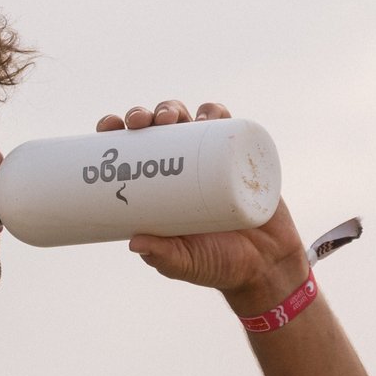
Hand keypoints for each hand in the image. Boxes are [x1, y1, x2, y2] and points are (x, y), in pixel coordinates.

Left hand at [98, 99, 306, 310]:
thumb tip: (135, 242)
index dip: (116, 130)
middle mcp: (183, 166)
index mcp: (159, 186)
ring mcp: (212, 158)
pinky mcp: (242, 157)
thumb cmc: (217, 264)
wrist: (267, 266)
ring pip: (189, 119)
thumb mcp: (185, 262)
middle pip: (157, 126)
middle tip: (140, 122)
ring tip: (172, 118)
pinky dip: (216, 114)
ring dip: (175, 108)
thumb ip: (163, 257)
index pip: (131, 148)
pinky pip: (229, 126)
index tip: (107, 127)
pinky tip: (208, 116)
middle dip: (144, 114)